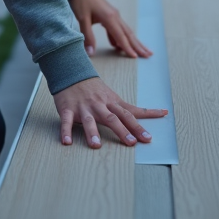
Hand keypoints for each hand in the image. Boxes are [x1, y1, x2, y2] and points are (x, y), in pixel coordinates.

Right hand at [53, 76, 167, 147]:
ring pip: (89, 120)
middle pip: (112, 118)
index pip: (128, 114)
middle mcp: (99, 105)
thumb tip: (153, 113)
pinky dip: (66, 131)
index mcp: (111, 103)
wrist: (72, 72)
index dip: (139, 126)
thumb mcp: (112, 97)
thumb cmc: (95, 88)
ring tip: (96, 146)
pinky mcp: (68, 109)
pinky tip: (67, 142)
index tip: (149, 138)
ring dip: (92, 133)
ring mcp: (83, 107)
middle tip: (131, 143)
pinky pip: (66, 121)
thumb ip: (127, 109)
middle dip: (122, 130)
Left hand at [68, 0, 152, 57]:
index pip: (120, 36)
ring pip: (126, 31)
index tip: (135, 57)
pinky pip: (120, 28)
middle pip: (129, 34)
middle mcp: (115, 16)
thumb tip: (91, 53)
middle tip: (148, 55)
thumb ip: (87, 36)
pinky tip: (119, 46)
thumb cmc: (81, 1)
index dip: (127, 48)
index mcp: (109, 18)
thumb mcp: (82, 19)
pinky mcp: (111, 14)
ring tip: (142, 51)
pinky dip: (122, 37)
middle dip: (138, 45)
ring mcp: (114, 15)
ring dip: (134, 42)